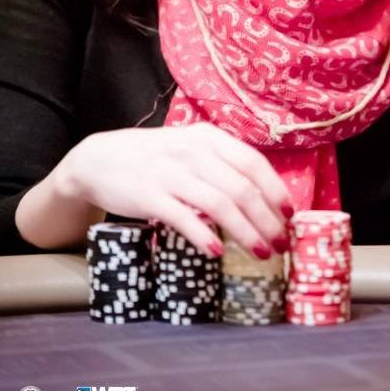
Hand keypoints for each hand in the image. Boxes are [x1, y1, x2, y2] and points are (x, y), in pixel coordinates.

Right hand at [57, 122, 293, 258]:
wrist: (99, 160)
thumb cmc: (155, 158)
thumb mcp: (190, 148)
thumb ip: (222, 163)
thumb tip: (264, 194)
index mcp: (208, 138)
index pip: (252, 162)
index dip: (275, 189)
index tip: (290, 214)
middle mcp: (193, 152)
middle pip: (242, 188)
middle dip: (267, 219)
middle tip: (281, 243)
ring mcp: (171, 173)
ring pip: (220, 204)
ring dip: (246, 232)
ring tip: (261, 252)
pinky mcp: (150, 196)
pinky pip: (184, 218)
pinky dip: (204, 236)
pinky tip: (217, 251)